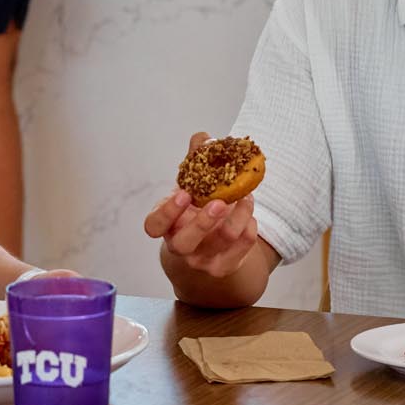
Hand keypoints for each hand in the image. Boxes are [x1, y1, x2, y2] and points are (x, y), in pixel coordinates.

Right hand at [144, 133, 259, 277]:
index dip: (166, 212)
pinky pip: (242, 247)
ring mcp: (202, 259)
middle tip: (220, 202)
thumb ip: (195, 160)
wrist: (210, 245)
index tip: (183, 193)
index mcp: (166, 225)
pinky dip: (250, 226)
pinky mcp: (225, 265)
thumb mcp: (191, 186)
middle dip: (203, 222)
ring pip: (221, 241)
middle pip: (185, 243)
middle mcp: (180, 246)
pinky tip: (250, 213)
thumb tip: (203, 138)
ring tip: (247, 196)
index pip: (154, 226)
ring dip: (239, 215)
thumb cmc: (196, 209)